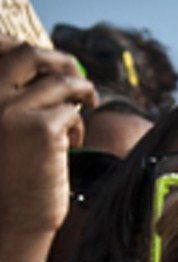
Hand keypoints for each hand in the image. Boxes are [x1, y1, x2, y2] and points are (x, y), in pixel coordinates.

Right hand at [0, 36, 95, 237]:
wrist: (10, 216)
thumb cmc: (8, 172)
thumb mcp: (4, 124)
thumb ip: (16, 97)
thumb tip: (52, 67)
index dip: (21, 45)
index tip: (47, 58)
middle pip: (29, 54)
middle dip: (61, 60)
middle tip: (77, 76)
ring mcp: (10, 110)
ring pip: (59, 82)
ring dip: (80, 92)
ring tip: (86, 108)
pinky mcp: (41, 129)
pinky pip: (71, 111)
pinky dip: (77, 123)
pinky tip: (72, 142)